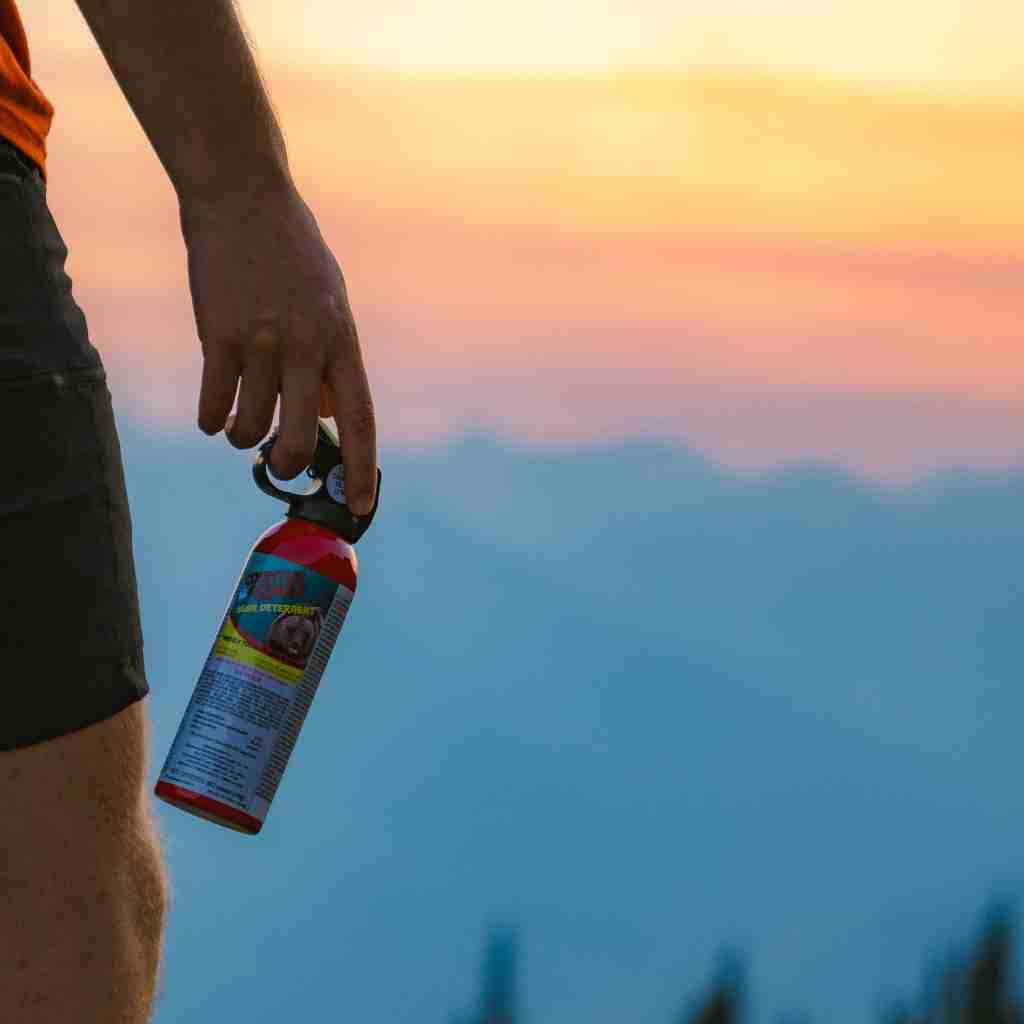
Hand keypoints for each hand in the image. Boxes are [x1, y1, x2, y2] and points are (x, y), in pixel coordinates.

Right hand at [179, 179, 376, 514]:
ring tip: (240, 424)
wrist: (241, 196)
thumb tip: (328, 413)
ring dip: (243, 438)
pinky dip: (212, 420)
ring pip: (250, 429)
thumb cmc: (292, 253)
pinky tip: (213, 412)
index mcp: (343, 342)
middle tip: (279, 461)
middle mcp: (307, 346)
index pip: (360, 421)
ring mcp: (262, 341)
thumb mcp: (331, 303)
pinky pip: (213, 406)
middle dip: (289, 464)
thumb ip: (331, 360)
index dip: (363, 470)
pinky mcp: (217, 335)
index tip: (360, 507)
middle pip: (302, 439)